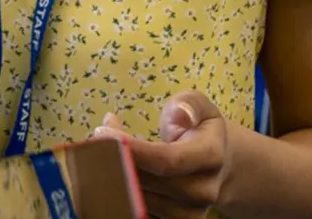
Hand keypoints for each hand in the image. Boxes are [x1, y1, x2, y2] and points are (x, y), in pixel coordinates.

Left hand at [91, 91, 229, 218]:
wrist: (220, 167)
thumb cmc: (200, 131)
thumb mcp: (201, 107)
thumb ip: (189, 104)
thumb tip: (180, 114)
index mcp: (210, 157)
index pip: (166, 160)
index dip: (131, 149)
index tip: (102, 133)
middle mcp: (202, 191)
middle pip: (147, 183)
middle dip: (113, 161)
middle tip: (91, 142)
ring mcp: (189, 213)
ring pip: (138, 202)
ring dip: (110, 178)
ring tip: (100, 155)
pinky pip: (136, 214)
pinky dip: (116, 197)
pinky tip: (107, 176)